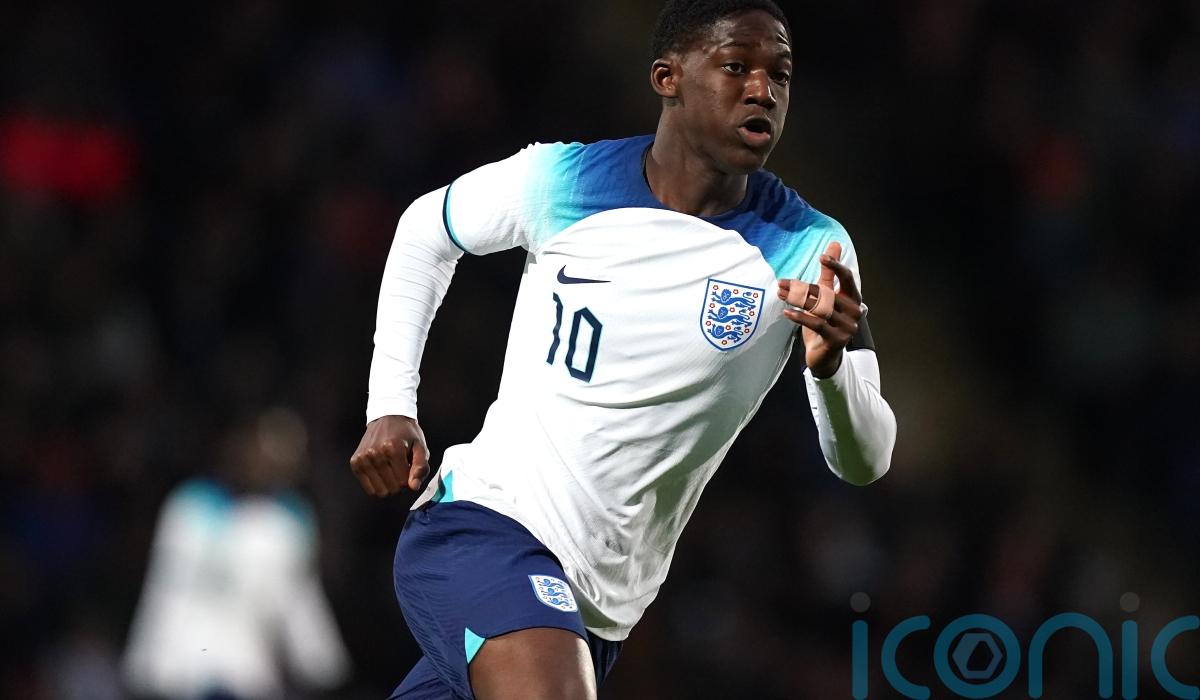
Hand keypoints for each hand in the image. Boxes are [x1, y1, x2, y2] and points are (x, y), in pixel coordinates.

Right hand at [349, 415, 429, 495]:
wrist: (387, 416)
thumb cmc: (406, 433)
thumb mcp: (420, 446)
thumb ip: (421, 467)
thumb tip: (414, 487)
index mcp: (393, 448)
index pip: (403, 482)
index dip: (410, 479)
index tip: (409, 468)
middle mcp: (375, 453)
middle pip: (392, 488)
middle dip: (399, 483)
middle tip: (400, 468)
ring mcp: (362, 458)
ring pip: (380, 491)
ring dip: (388, 484)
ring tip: (391, 469)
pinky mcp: (355, 462)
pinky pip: (368, 488)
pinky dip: (377, 484)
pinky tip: (381, 471)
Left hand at [777, 241, 863, 377]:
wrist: (824, 357)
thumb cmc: (825, 323)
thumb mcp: (825, 297)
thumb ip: (828, 273)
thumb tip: (834, 244)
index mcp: (853, 298)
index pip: (847, 278)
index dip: (835, 266)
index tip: (821, 256)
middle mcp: (854, 311)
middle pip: (826, 293)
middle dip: (801, 288)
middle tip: (781, 283)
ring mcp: (847, 327)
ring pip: (820, 308)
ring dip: (797, 300)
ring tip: (780, 294)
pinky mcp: (837, 340)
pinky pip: (816, 324)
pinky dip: (800, 317)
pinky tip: (786, 312)